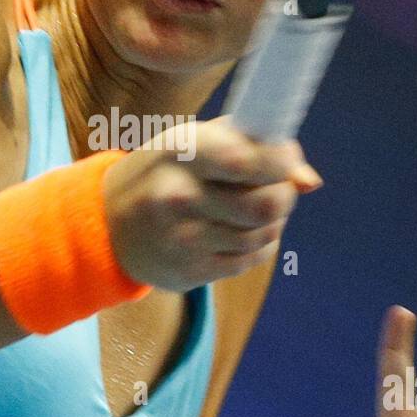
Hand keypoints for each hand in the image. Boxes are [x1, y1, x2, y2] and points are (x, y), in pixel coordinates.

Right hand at [102, 115, 322, 292]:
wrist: (106, 225)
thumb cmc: (164, 173)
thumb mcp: (195, 144)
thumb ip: (254, 148)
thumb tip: (311, 181)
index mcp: (182, 154)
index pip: (249, 160)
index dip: (283, 159)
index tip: (286, 155)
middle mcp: (180, 197)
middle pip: (267, 205)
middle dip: (284, 194)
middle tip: (278, 185)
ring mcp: (183, 239)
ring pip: (264, 234)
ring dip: (272, 220)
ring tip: (254, 207)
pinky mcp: (189, 272)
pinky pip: (249, 260)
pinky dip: (257, 244)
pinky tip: (238, 230)